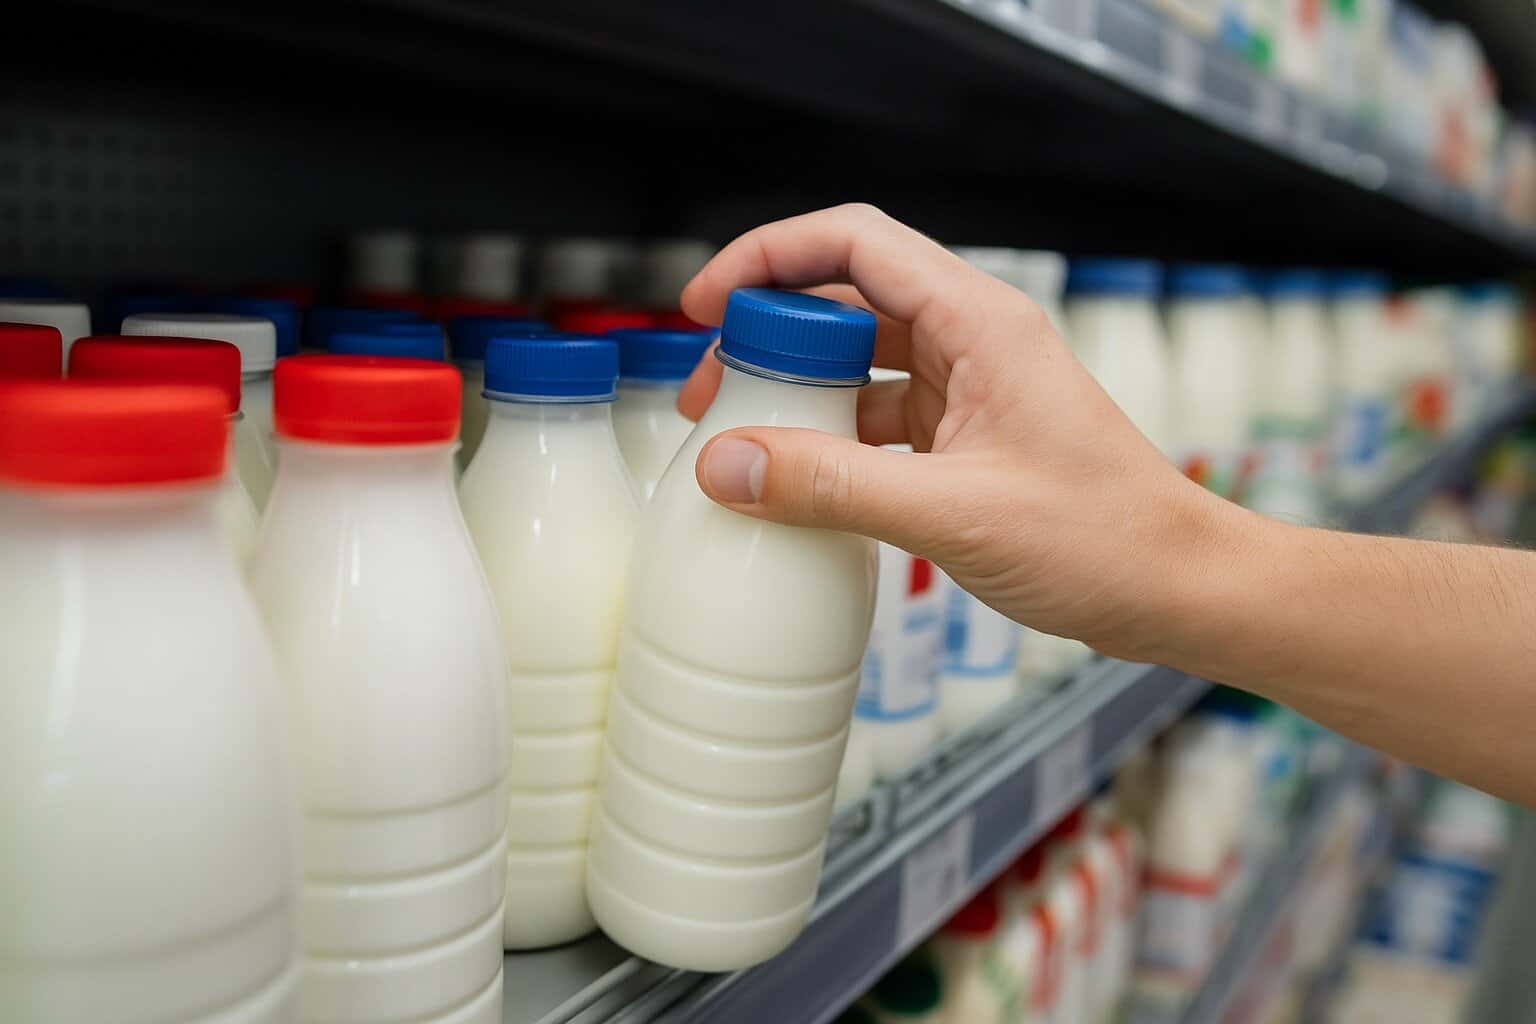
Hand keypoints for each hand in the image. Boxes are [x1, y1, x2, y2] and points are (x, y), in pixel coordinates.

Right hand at [678, 203, 1238, 663]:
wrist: (1177, 590)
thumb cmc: (1104, 540)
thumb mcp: (954, 513)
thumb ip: (833, 488)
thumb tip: (726, 465)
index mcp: (980, 323)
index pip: (855, 243)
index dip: (770, 258)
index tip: (707, 303)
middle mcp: (973, 341)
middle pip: (846, 301)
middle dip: (770, 337)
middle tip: (710, 391)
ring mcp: (971, 390)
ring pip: (860, 364)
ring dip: (798, 393)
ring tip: (741, 439)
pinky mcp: (967, 440)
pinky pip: (879, 420)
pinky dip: (832, 441)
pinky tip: (800, 482)